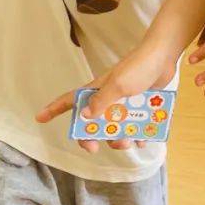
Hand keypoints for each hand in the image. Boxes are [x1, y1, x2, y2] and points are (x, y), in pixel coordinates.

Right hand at [35, 42, 176, 151]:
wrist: (164, 57)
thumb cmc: (139, 67)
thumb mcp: (118, 85)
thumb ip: (101, 102)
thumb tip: (82, 117)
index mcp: (97, 91)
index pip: (70, 100)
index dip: (54, 109)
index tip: (40, 118)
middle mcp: (107, 98)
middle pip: (92, 123)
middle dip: (92, 137)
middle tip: (94, 148)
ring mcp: (124, 103)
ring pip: (115, 128)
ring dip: (119, 139)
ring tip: (130, 141)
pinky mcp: (139, 106)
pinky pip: (135, 126)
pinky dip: (139, 134)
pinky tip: (144, 138)